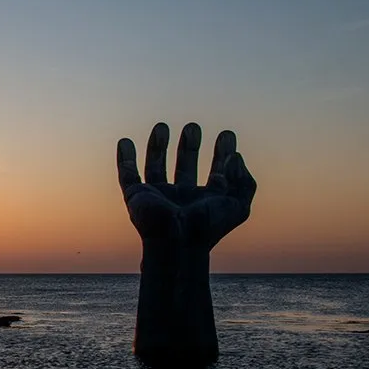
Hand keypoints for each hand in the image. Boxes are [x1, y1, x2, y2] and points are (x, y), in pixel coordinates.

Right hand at [117, 122, 255, 250]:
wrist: (176, 241)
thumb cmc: (208, 227)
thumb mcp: (239, 204)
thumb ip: (244, 180)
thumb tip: (234, 157)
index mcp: (206, 199)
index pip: (216, 171)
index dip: (222, 153)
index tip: (227, 135)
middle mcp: (181, 196)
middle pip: (185, 166)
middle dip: (189, 145)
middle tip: (193, 127)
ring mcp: (157, 195)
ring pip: (155, 166)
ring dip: (158, 146)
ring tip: (162, 126)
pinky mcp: (135, 196)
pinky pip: (126, 174)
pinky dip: (124, 158)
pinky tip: (125, 142)